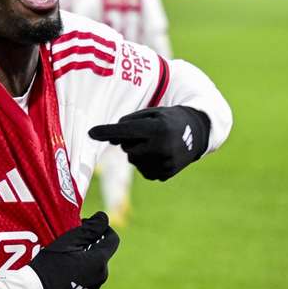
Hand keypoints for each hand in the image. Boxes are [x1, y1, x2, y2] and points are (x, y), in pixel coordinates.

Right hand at [28, 212, 119, 288]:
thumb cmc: (51, 264)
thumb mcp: (69, 241)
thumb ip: (90, 228)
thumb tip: (104, 217)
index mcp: (99, 261)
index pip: (113, 238)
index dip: (102, 228)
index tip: (85, 224)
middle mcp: (102, 275)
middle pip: (102, 251)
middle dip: (91, 241)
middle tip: (71, 238)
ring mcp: (95, 287)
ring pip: (96, 263)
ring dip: (86, 254)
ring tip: (66, 252)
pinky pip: (90, 275)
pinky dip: (82, 267)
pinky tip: (65, 267)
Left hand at [89, 106, 210, 180]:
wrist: (197, 132)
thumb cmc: (168, 119)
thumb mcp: (151, 113)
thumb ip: (129, 123)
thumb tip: (110, 140)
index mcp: (157, 128)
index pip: (125, 130)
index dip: (106, 131)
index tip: (91, 132)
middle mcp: (161, 147)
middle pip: (127, 147)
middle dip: (131, 141)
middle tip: (148, 133)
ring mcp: (164, 163)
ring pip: (133, 160)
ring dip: (138, 152)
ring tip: (156, 143)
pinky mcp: (164, 174)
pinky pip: (142, 169)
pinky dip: (145, 161)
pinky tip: (159, 154)